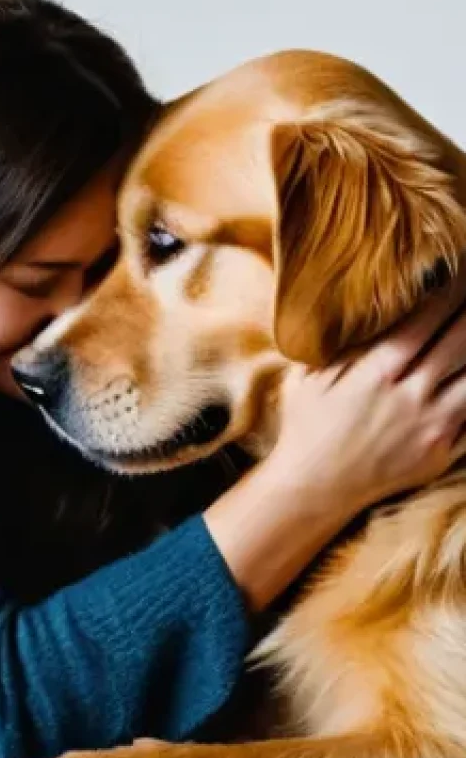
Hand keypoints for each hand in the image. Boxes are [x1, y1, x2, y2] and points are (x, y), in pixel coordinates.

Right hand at [206, 262, 465, 612]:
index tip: (459, 269)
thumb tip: (358, 311)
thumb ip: (338, 345)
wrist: (314, 488)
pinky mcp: (444, 450)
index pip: (427, 318)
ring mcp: (433, 424)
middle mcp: (411, 394)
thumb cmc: (306, 428)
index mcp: (377, 372)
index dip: (450, 290)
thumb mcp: (309, 378)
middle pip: (461, 339)